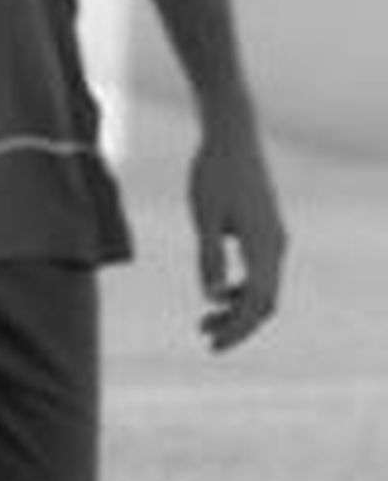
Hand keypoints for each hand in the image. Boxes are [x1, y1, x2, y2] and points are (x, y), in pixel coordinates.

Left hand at [188, 111, 285, 350]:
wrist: (231, 135)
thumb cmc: (212, 174)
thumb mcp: (203, 217)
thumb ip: (208, 257)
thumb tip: (211, 298)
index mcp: (264, 244)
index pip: (257, 301)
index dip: (237, 328)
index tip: (212, 345)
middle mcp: (276, 245)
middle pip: (264, 301)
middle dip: (237, 324)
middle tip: (205, 338)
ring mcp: (274, 237)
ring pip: (264, 288)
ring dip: (237, 308)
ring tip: (204, 322)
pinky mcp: (266, 230)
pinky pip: (261, 272)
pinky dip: (242, 289)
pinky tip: (217, 292)